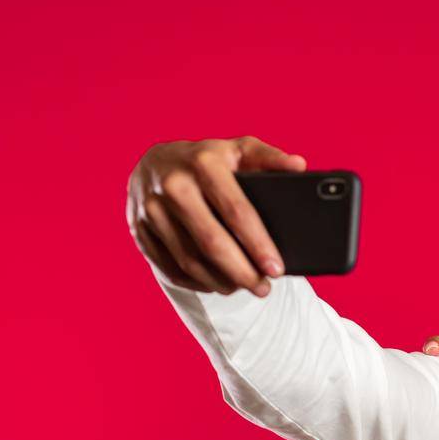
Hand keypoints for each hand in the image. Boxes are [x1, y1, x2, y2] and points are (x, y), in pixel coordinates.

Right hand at [126, 136, 306, 295]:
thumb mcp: (239, 150)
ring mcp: (151, 209)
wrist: (154, 163)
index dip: (258, 243)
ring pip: (189, 260)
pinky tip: (218, 284)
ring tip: (245, 287)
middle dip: (241, 272)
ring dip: (221, 282)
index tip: (276, 269)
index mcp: (203, 163)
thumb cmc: (208, 160)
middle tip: (264, 289)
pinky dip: (197, 282)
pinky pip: (170, 267)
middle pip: (211, 242)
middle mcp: (173, 184)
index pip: (236, 210)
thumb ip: (268, 158)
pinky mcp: (139, 230)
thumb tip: (299, 165)